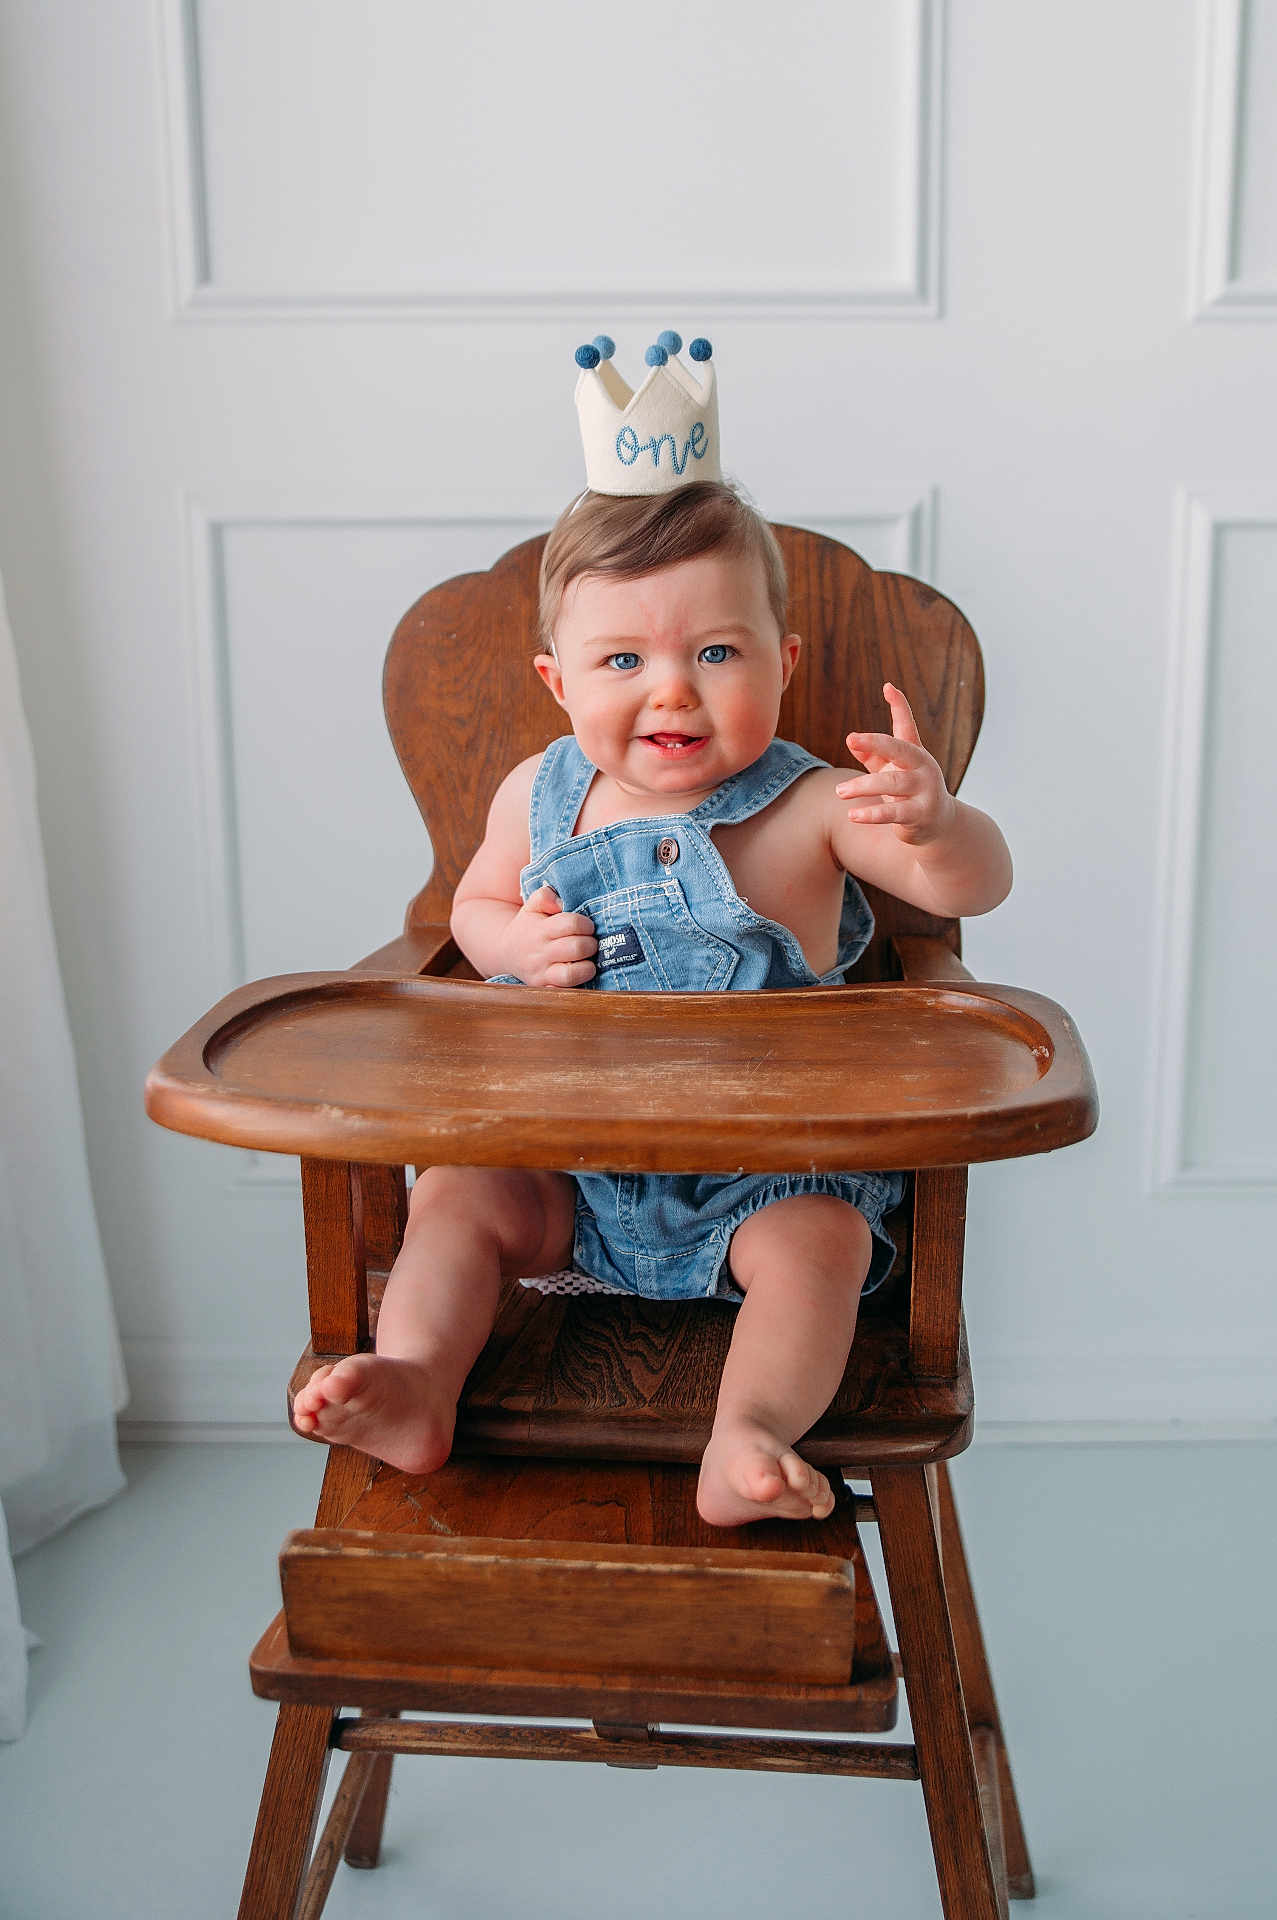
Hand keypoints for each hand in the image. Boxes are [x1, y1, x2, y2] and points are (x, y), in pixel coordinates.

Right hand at [500, 886, 596, 986]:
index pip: (571, 924)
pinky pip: (565, 991)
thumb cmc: (527, 926)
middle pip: (576, 948)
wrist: (505, 952)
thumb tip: (560, 903)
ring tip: (587, 961)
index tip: (587, 927)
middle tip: (590, 943)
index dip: (585, 924)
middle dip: (591, 944)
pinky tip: (578, 975)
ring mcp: (541, 973)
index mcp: (539, 929)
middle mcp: (539, 953)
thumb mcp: (532, 906)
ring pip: (571, 974)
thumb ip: (545, 896)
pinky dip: (576, 984)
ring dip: (587, 967)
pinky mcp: (543, 988)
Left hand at [837, 683, 955, 846]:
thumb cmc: (908, 791)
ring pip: (892, 784)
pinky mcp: (920, 814)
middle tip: (852, 738)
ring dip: (863, 786)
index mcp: (914, 752)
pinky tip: (853, 815)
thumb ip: (872, 755)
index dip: (899, 706)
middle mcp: (922, 767)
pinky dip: (872, 814)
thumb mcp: (890, 770)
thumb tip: (851, 740)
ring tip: (840, 791)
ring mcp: (924, 791)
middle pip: (899, 749)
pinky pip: (894, 813)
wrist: (938, 823)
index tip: (888, 687)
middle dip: (876, 742)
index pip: (906, 726)